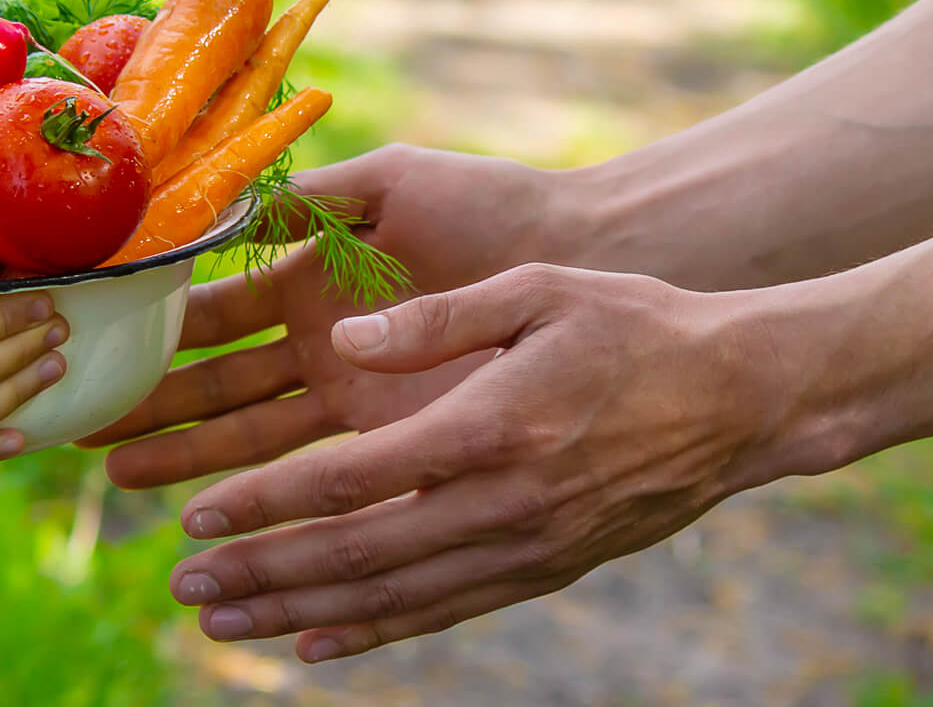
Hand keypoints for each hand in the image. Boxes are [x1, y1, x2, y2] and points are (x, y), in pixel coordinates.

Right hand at [81, 145, 567, 486]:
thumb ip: (308, 198)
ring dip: (183, 454)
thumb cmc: (491, 205)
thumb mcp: (390, 182)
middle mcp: (316, 340)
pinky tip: (210, 509)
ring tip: (120, 474)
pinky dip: (257, 489)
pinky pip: (310, 465)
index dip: (155, 329)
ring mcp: (349, 392)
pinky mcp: (388, 434)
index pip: (212, 311)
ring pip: (246, 431)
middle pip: (213, 382)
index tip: (97, 341)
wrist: (582, 256)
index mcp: (307, 276)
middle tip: (81, 426)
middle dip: (149, 405)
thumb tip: (220, 205)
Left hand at [164, 264, 819, 662]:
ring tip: (225, 621)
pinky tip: (315, 642)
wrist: (747, 396)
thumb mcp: (536, 291)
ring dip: (300, 612)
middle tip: (185, 586)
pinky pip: (445, 610)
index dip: (267, 504)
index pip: (350, 482)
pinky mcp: (546, 567)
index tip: (199, 518)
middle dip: (263, 574)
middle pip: (357, 556)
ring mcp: (526, 546)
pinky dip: (375, 632)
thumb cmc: (636, 325)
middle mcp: (503, 503)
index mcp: (489, 427)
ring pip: (393, 597)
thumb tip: (343, 338)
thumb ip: (433, 316)